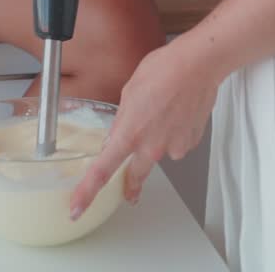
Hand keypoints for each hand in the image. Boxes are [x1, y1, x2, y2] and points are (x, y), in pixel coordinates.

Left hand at [70, 40, 218, 217]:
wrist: (196, 66)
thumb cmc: (162, 70)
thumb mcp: (129, 91)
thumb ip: (123, 119)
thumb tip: (120, 131)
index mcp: (129, 133)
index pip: (102, 170)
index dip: (87, 192)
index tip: (77, 207)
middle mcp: (151, 148)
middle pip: (135, 175)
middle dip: (130, 184)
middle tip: (129, 191)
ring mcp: (173, 148)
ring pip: (159, 153)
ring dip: (157, 141)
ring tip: (163, 110)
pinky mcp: (190, 144)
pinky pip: (176, 144)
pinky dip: (174, 132)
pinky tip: (176, 112)